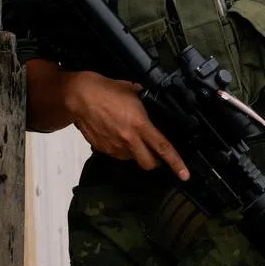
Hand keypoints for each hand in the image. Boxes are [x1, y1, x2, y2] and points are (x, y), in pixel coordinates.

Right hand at [63, 71, 188, 180]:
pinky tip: (116, 134)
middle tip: (156, 155)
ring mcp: (115, 146)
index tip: (184, 174)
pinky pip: (117, 154)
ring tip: (130, 136)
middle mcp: (129, 139)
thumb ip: (144, 101)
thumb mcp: (133, 91)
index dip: (176, 163)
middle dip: (155, 162)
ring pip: (132, 159)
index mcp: (140, 124)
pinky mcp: (103, 148)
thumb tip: (150, 102)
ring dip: (136, 153)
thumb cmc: (105, 90)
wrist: (80, 96)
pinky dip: (121, 148)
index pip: (163, 148)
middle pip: (149, 163)